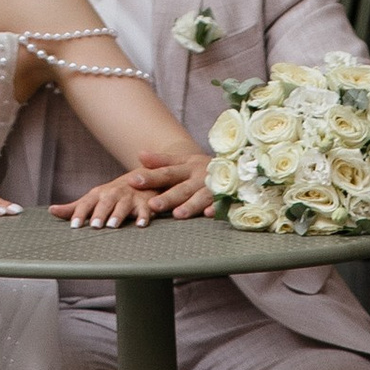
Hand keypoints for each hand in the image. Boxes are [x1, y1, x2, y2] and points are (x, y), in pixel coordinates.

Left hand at [57, 150, 213, 228]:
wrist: (237, 167)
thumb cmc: (202, 168)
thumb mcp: (183, 161)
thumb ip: (162, 161)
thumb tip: (139, 155)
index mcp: (187, 167)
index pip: (165, 173)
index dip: (150, 177)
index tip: (132, 180)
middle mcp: (199, 177)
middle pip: (181, 189)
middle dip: (167, 197)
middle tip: (152, 205)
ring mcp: (213, 188)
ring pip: (200, 198)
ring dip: (190, 206)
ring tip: (178, 214)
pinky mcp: (227, 198)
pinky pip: (222, 204)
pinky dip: (216, 208)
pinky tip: (209, 213)